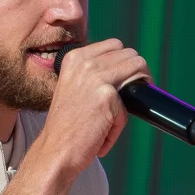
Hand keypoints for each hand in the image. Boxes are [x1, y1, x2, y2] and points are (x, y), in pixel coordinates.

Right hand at [35, 39, 149, 176]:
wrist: (55, 150)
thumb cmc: (66, 125)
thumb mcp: (73, 88)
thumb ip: (93, 74)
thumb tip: (125, 68)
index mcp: (75, 57)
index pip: (114, 45)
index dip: (126, 62)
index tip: (128, 79)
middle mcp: (85, 62)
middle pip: (131, 55)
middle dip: (138, 75)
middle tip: (134, 97)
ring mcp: (96, 77)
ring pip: (139, 69)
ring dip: (137, 92)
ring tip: (119, 115)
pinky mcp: (108, 95)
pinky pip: (131, 106)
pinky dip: (120, 124)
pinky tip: (103, 134)